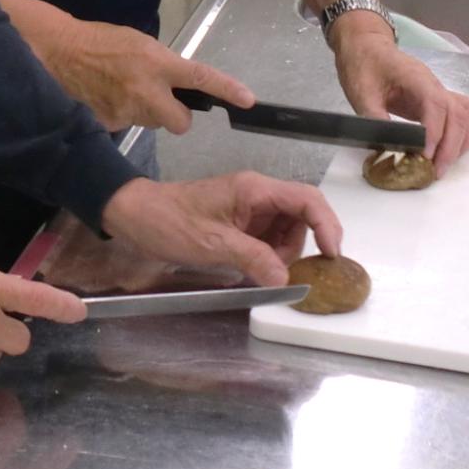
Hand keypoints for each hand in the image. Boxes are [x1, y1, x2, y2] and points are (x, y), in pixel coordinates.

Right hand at [50, 17, 254, 131]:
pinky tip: (109, 98)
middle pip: (181, 122)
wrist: (62, 52)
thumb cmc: (103, 41)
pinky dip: (124, 115)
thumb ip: (163, 65)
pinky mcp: (110, 124)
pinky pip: (129, 125)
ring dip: (147, 112)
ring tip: (124, 90)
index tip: (247, 100)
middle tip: (163, 100)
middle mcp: (146, 91)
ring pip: (153, 123)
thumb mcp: (141, 44)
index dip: (227, 89)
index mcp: (158, 64)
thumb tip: (177, 83)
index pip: (200, 78)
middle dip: (177, 115)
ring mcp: (128, 111)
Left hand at [101, 173, 342, 285]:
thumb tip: (285, 279)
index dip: (327, 225)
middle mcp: (257, 195)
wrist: (136, 216)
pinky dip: (268, 256)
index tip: (332, 254)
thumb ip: (253, 258)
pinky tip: (253, 269)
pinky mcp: (241, 223)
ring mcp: (249, 209)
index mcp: (254, 190)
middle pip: (301, 217)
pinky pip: (268, 238)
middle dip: (301, 247)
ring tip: (260, 271)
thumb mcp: (212, 244)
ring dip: (283, 254)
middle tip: (286, 273)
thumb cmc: (170, 222)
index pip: (306, 199)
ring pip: (287, 230)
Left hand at [330, 15, 468, 168]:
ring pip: (467, 115)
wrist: (366, 46)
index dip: (435, 133)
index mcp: (416, 78)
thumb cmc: (363, 64)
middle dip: (451, 147)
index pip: (435, 106)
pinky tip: (455, 148)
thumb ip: (374, 117)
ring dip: (461, 142)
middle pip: (457, 114)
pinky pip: (465, 112)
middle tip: (435, 172)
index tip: (426, 156)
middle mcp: (434, 84)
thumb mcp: (361, 91)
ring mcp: (440, 90)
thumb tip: (386, 146)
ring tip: (443, 165)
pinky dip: (466, 132)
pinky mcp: (439, 98)